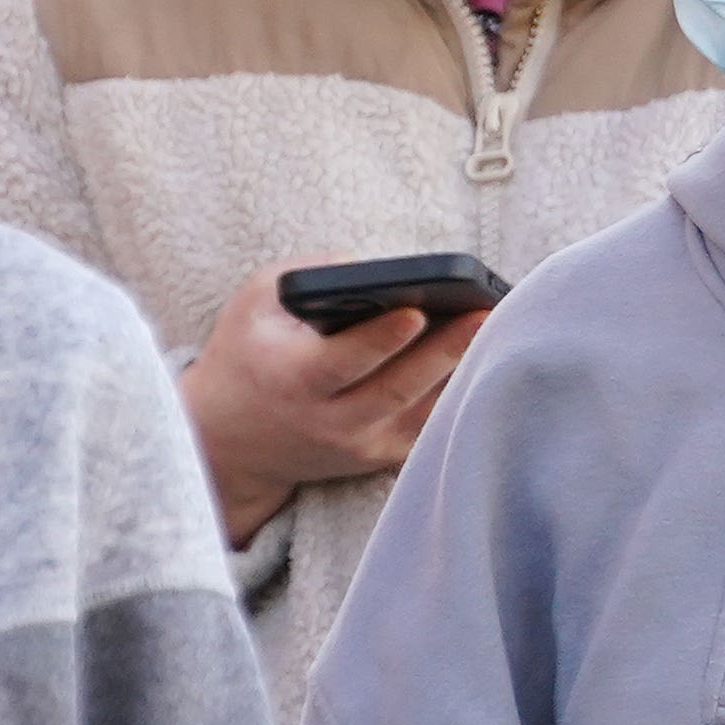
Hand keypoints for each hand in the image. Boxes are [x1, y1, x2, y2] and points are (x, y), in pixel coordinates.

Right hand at [180, 262, 485, 546]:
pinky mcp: (378, 457)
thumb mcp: (255, 302)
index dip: (380, 339)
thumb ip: (308, 275)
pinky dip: (458, 399)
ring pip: (421, 414)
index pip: (343, 362)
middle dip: (443, 351)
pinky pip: (428, 429)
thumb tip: (375, 268)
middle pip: (395, 390)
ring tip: (497, 334)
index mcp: (292, 378)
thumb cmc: (246, 354)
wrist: (227, 440)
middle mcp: (327, 420)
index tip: (415, 311)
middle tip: (484, 315)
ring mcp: (357, 445)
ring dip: (461, 376)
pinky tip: (487, 366)